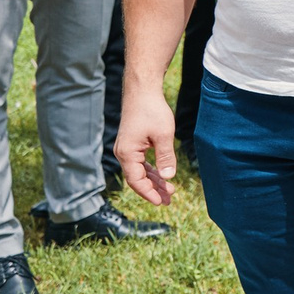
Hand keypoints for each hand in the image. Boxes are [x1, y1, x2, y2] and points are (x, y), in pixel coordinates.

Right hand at [115, 83, 178, 206]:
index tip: (161, 201)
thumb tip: (168, 178)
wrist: (142, 92)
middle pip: (137, 178)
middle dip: (153, 190)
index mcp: (127, 153)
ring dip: (153, 181)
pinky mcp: (132, 144)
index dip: (149, 193)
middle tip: (169, 199)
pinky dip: (151, 170)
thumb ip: (165, 157)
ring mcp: (126, 149)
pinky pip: (140, 162)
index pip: (136, 181)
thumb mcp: (164, 135)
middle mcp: (123, 153)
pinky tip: (162, 176)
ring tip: (169, 191)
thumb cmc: (152, 111)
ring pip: (139, 171)